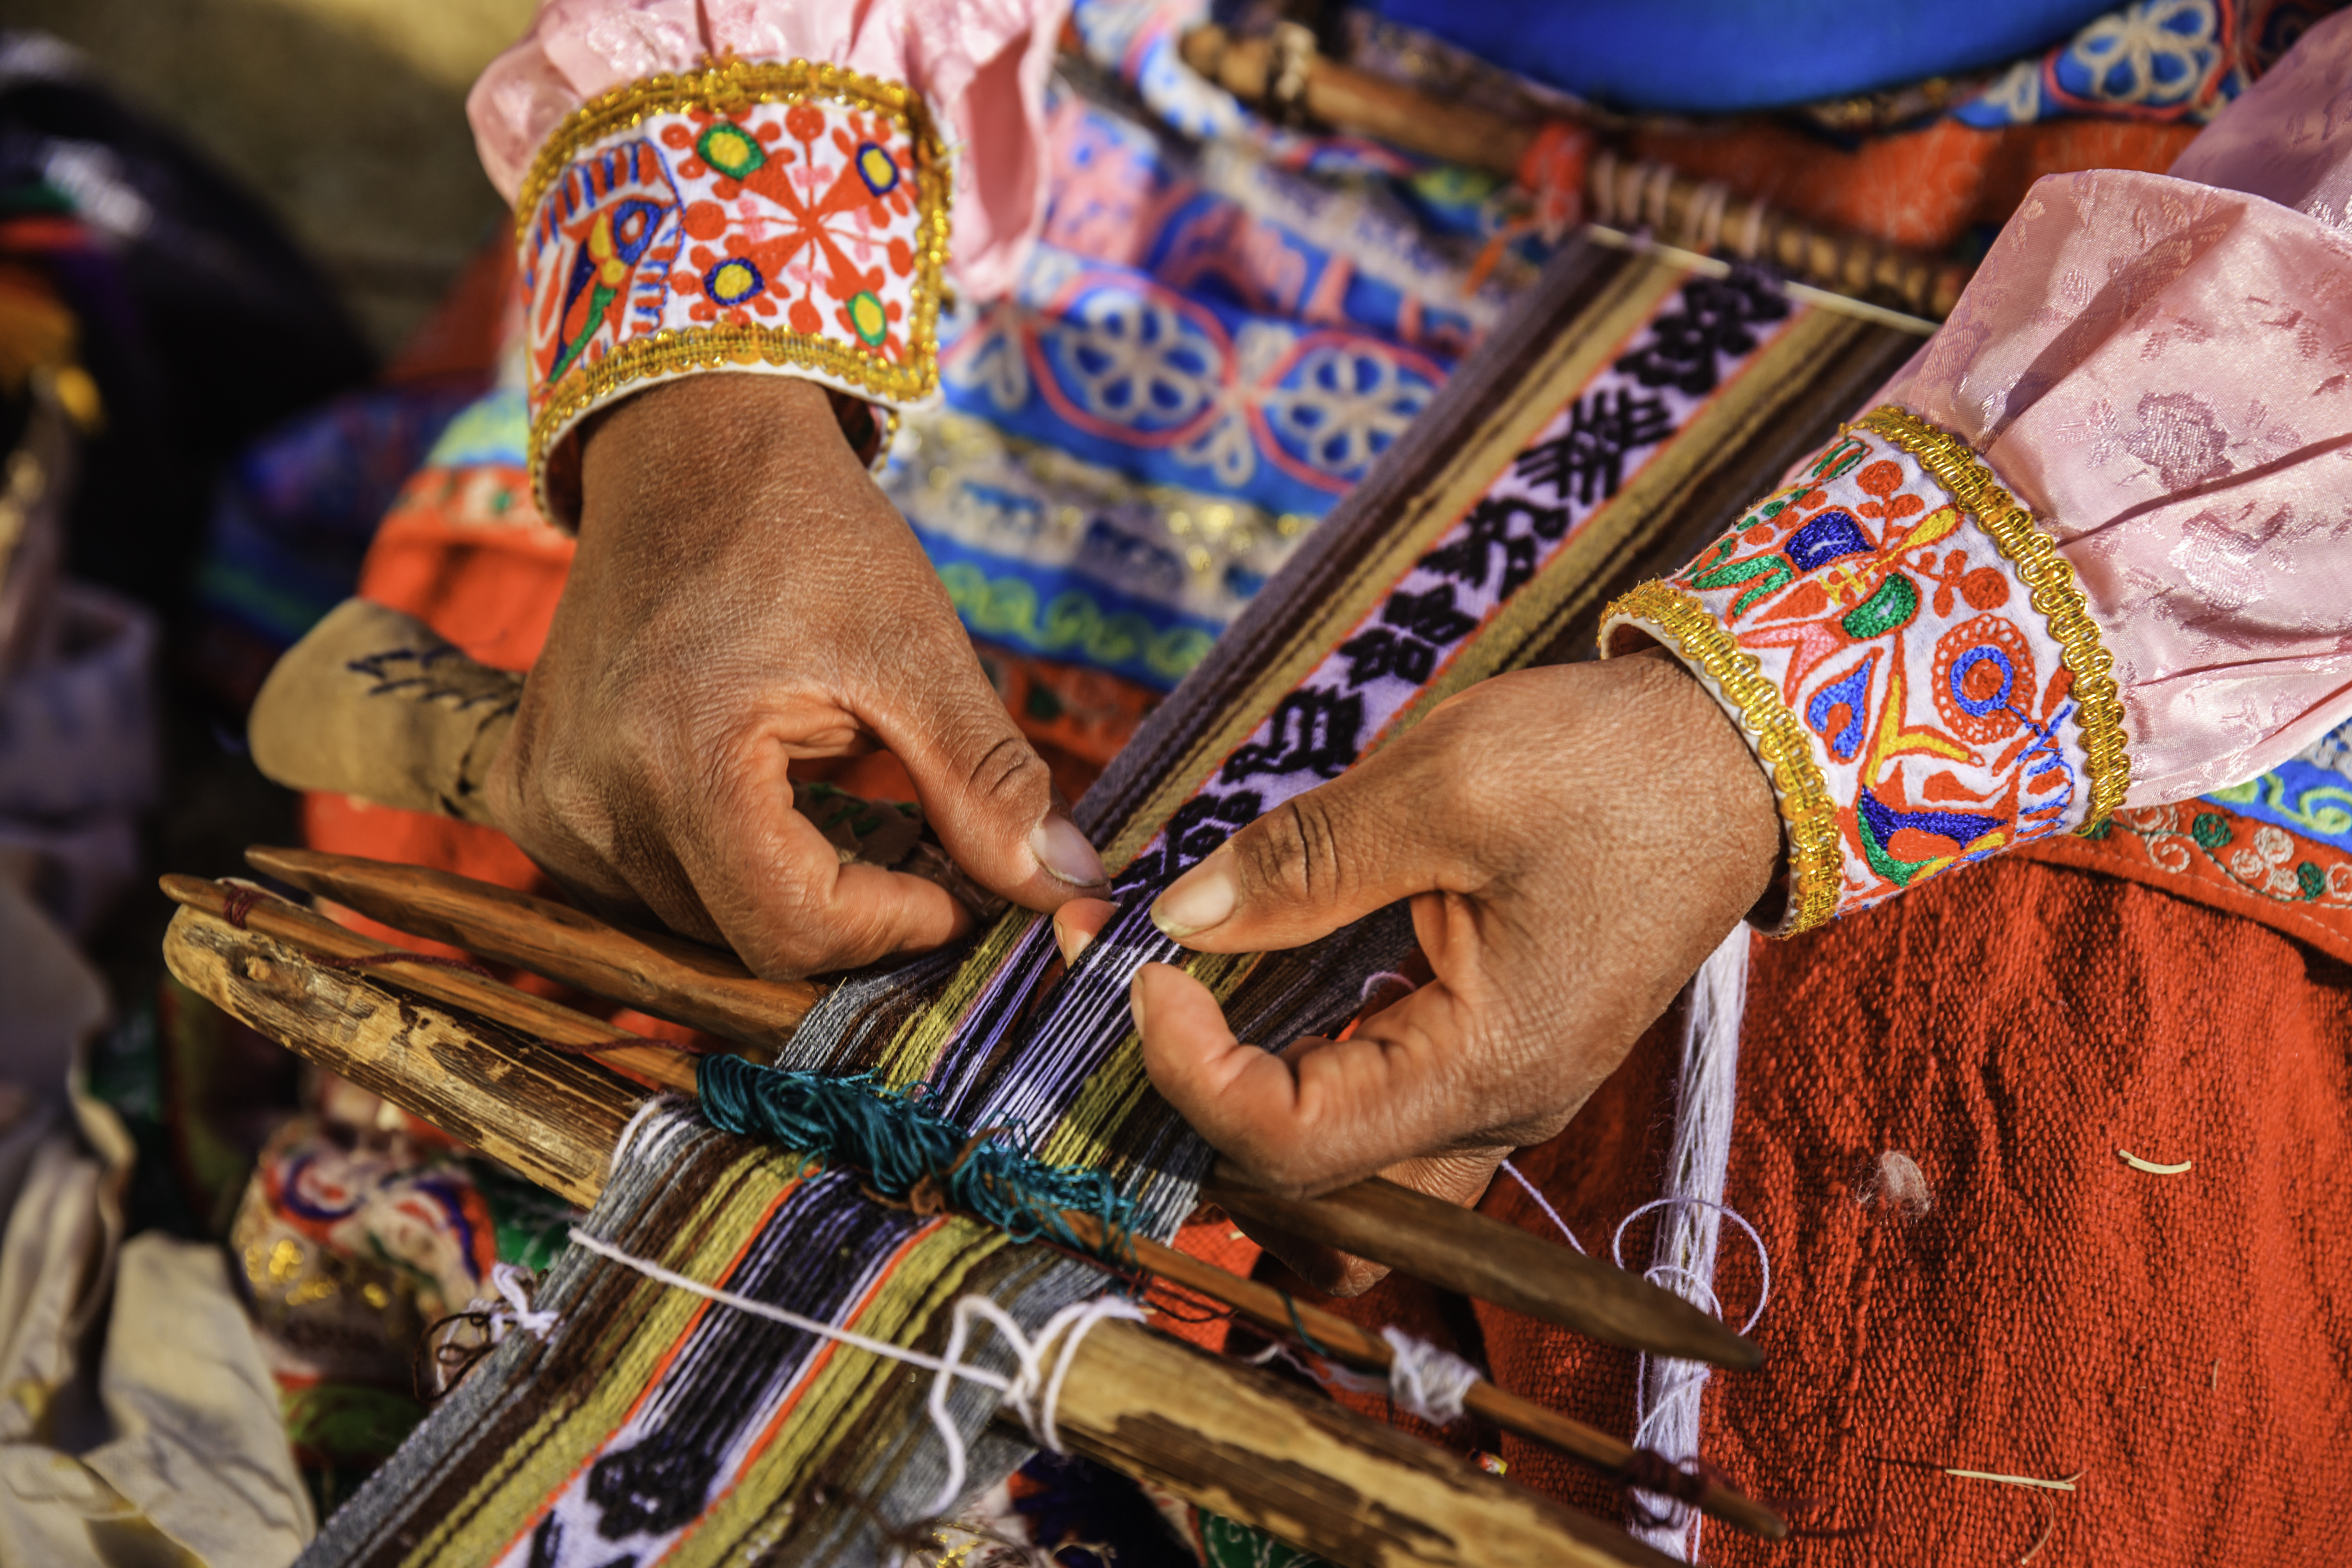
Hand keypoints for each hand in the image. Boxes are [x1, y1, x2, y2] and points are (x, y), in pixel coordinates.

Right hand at [488, 374, 1104, 977]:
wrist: (689, 449)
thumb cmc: (805, 534)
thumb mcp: (917, 649)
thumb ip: (985, 782)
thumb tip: (1064, 890)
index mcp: (680, 756)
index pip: (792, 928)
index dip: (892, 926)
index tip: (956, 890)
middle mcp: (588, 794)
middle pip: (745, 936)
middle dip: (847, 910)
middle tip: (912, 846)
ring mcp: (545, 800)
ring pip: (693, 922)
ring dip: (778, 888)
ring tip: (829, 799)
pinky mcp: (528, 793)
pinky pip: (633, 886)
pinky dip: (707, 866)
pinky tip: (745, 795)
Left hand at [1113, 652, 1778, 1289]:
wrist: (1734, 757)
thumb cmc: (1613, 765)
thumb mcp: (1449, 786)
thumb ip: (1306, 861)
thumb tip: (1180, 916)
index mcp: (1489, 1067)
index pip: (1291, 1144)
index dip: (1188, 1070)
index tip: (1141, 967)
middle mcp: (1493, 1111)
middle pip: (1304, 1189)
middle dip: (1196, 1102)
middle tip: (1136, 980)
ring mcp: (1493, 1091)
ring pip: (1335, 1167)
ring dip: (1240, 1095)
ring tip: (1179, 987)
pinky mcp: (1488, 1054)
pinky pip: (1371, 1107)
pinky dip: (1293, 1062)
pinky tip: (1251, 980)